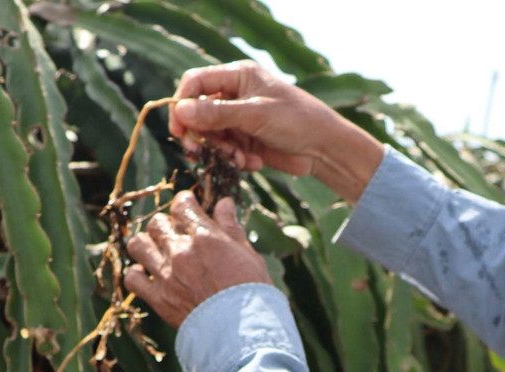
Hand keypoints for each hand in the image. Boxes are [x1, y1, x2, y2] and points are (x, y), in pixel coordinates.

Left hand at [123, 191, 272, 328]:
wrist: (242, 334)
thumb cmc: (252, 293)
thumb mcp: (247, 254)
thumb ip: (230, 227)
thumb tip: (224, 203)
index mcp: (204, 237)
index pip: (182, 205)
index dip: (185, 202)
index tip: (188, 206)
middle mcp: (180, 252)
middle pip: (157, 223)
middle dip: (167, 224)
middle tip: (177, 234)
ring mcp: (165, 275)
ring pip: (138, 244)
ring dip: (146, 244)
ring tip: (158, 251)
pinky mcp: (158, 299)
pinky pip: (132, 279)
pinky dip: (136, 274)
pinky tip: (148, 275)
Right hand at [170, 60, 384, 202]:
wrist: (325, 149)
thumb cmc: (297, 120)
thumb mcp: (256, 114)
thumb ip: (217, 113)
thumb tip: (181, 110)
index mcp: (238, 76)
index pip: (195, 82)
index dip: (182, 103)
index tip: (179, 128)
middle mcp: (235, 95)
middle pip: (198, 112)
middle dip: (200, 134)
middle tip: (198, 152)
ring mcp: (240, 119)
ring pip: (211, 135)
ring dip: (220, 150)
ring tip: (239, 158)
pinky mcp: (246, 141)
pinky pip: (226, 150)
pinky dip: (235, 159)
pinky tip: (254, 162)